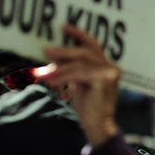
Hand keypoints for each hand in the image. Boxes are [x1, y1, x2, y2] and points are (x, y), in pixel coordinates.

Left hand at [34, 24, 119, 145]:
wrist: (98, 127)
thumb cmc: (89, 107)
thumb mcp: (78, 84)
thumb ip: (71, 70)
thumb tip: (52, 56)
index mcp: (107, 66)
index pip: (93, 45)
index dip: (79, 34)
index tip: (63, 27)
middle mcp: (111, 67)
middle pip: (85, 52)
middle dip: (64, 50)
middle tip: (45, 50)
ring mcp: (110, 74)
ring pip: (80, 63)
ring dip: (59, 67)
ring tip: (43, 71)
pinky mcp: (103, 81)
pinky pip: (78, 74)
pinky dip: (62, 76)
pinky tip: (50, 80)